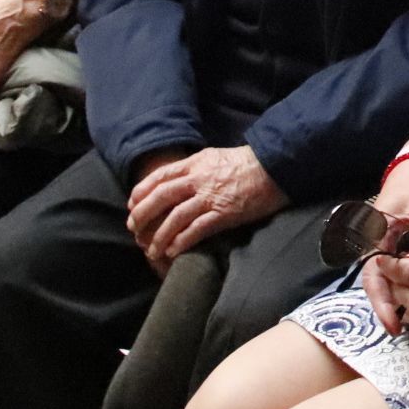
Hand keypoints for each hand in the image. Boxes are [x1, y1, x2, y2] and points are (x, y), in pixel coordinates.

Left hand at [126, 145, 287, 268]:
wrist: (275, 166)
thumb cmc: (247, 162)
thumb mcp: (214, 156)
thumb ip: (194, 167)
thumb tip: (176, 178)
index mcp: (195, 163)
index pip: (159, 177)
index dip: (141, 192)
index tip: (132, 205)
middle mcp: (198, 179)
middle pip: (161, 197)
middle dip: (142, 215)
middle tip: (133, 230)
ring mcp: (211, 197)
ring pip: (175, 217)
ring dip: (159, 236)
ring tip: (151, 250)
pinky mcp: (224, 213)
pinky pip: (196, 230)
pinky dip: (181, 242)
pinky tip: (172, 252)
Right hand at [358, 160, 408, 333]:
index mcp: (376, 234)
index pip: (373, 274)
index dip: (381, 300)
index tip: (393, 320)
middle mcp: (374, 246)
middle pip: (375, 285)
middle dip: (385, 309)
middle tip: (399, 330)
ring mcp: (383, 250)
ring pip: (384, 284)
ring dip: (393, 303)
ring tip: (408, 325)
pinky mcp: (394, 254)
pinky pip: (395, 278)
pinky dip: (403, 293)